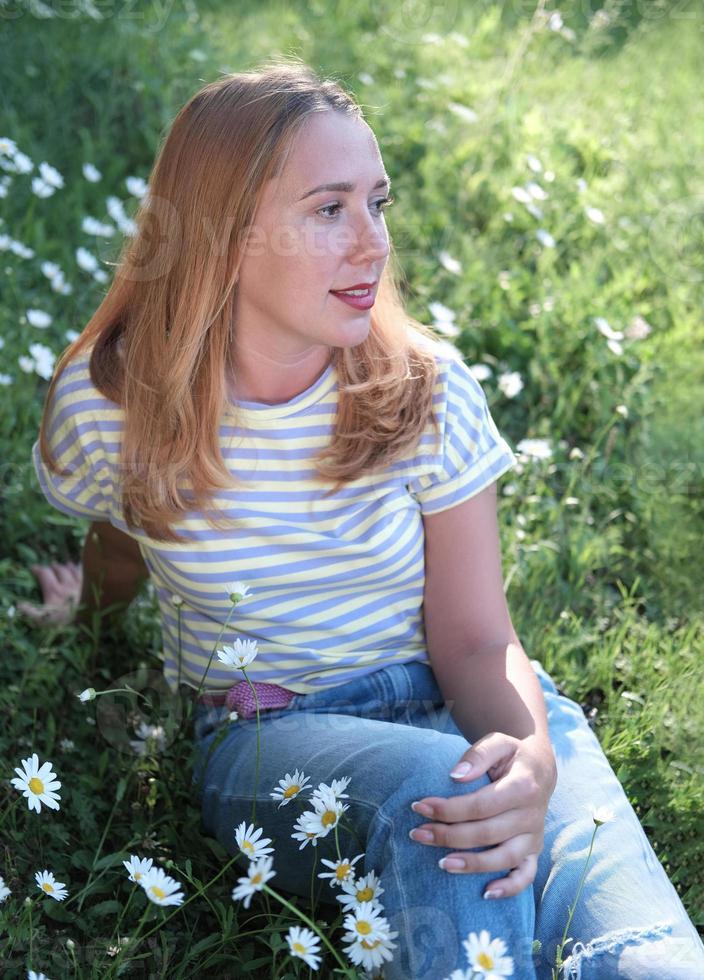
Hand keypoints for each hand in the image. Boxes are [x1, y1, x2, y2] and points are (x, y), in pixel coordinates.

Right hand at [17, 562, 82, 626]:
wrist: (85, 625)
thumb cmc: (62, 623)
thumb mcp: (42, 620)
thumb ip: (30, 612)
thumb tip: (19, 603)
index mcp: (54, 590)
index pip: (44, 573)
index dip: (37, 569)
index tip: (33, 569)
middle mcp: (67, 584)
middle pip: (58, 569)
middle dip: (51, 567)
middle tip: (48, 569)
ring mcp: (79, 584)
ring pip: (71, 569)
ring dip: (65, 566)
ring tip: (61, 566)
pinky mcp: (89, 586)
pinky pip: (83, 573)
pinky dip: (78, 568)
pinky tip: (76, 568)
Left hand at [409, 731, 556, 898]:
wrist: (540, 767)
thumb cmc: (511, 754)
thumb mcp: (497, 742)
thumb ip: (477, 755)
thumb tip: (454, 777)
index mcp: (523, 786)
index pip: (480, 804)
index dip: (448, 809)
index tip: (418, 806)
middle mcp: (532, 814)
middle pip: (486, 833)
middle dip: (448, 835)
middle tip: (417, 834)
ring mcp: (534, 835)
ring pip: (504, 858)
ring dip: (471, 864)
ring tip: (441, 864)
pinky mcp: (534, 849)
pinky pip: (526, 875)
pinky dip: (509, 888)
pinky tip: (485, 893)